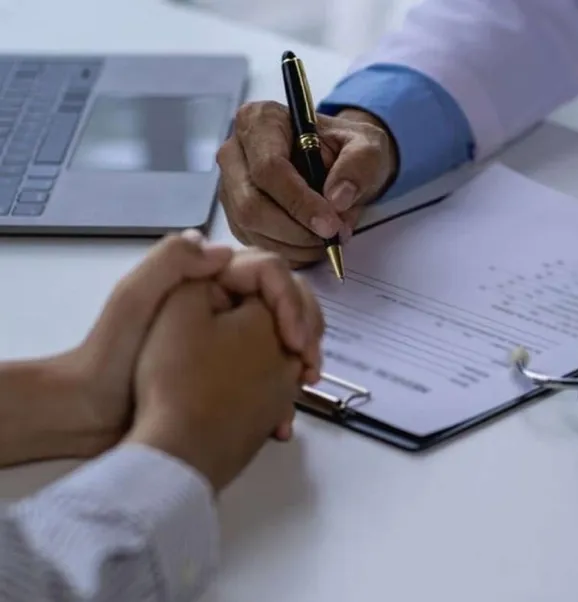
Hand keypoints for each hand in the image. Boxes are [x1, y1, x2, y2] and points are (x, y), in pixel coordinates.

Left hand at [55, 233, 323, 451]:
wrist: (88, 412)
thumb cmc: (109, 357)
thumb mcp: (134, 300)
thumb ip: (171, 263)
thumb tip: (223, 247)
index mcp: (202, 280)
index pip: (267, 273)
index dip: (291, 302)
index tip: (297, 342)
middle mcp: (219, 303)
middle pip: (282, 306)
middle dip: (306, 333)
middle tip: (311, 369)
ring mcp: (226, 339)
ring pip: (282, 340)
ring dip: (300, 363)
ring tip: (305, 388)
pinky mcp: (226, 371)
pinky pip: (268, 372)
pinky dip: (282, 391)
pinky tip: (282, 416)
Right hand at [217, 101, 397, 266]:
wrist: (340, 162)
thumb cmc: (347, 148)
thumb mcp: (367, 146)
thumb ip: (358, 165)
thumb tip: (337, 198)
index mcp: (261, 121)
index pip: (269, 168)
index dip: (299, 201)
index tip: (330, 224)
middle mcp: (235, 152)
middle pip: (251, 204)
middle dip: (296, 230)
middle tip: (333, 236)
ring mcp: (231, 185)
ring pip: (251, 227)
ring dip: (295, 244)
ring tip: (330, 237)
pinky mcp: (235, 213)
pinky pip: (255, 240)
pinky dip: (289, 250)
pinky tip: (313, 241)